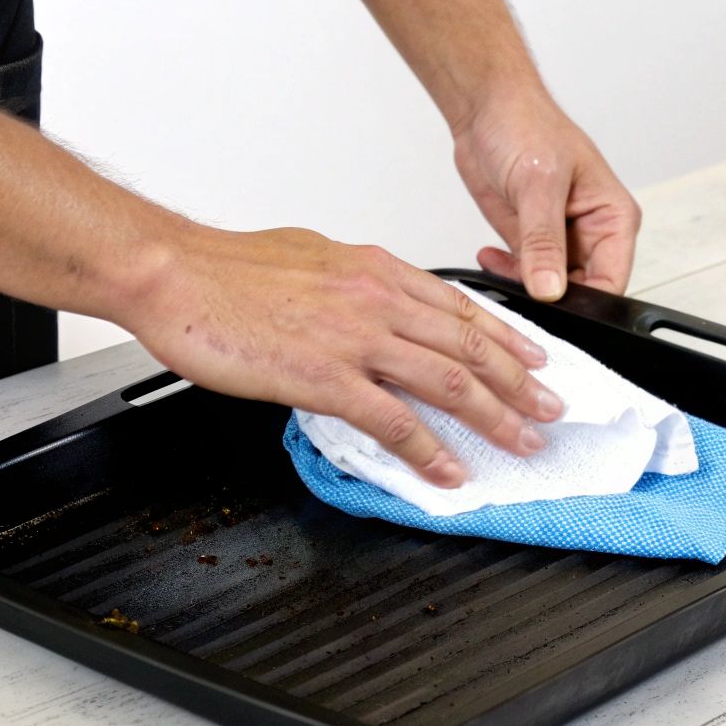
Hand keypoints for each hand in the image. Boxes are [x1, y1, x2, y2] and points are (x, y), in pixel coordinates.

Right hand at [123, 225, 563, 487]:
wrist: (174, 272)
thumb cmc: (229, 268)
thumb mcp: (313, 255)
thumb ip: (355, 281)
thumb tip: (377, 299)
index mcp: (377, 269)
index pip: (461, 307)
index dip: (507, 338)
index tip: (536, 361)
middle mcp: (378, 299)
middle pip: (471, 346)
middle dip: (520, 383)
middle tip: (551, 410)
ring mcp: (357, 338)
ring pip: (449, 380)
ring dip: (495, 417)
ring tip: (522, 443)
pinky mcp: (327, 376)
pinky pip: (396, 420)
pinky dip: (430, 450)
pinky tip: (449, 470)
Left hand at [452, 87, 641, 300]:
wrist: (486, 108)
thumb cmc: (526, 124)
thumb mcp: (538, 183)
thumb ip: (544, 241)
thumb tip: (550, 288)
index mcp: (613, 217)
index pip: (612, 281)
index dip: (586, 305)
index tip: (554, 310)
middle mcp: (593, 233)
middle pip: (583, 293)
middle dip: (553, 300)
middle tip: (521, 289)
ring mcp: (561, 240)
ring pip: (551, 290)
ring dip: (525, 287)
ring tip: (501, 263)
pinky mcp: (531, 242)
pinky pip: (525, 276)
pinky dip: (506, 276)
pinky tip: (489, 256)